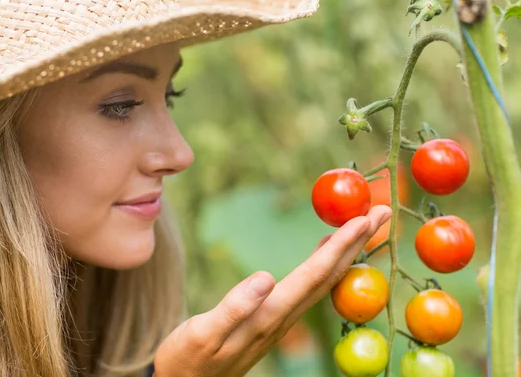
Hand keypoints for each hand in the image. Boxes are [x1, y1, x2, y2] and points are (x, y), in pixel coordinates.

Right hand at [153, 205, 391, 375]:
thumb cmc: (188, 359)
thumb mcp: (202, 334)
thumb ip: (233, 308)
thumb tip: (264, 277)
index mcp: (270, 316)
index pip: (314, 275)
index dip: (341, 245)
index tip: (363, 219)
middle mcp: (283, 317)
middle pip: (329, 275)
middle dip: (356, 242)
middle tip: (382, 212)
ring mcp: (281, 319)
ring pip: (323, 281)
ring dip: (346, 252)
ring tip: (362, 227)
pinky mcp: (274, 319)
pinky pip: (309, 286)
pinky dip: (325, 264)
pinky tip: (326, 252)